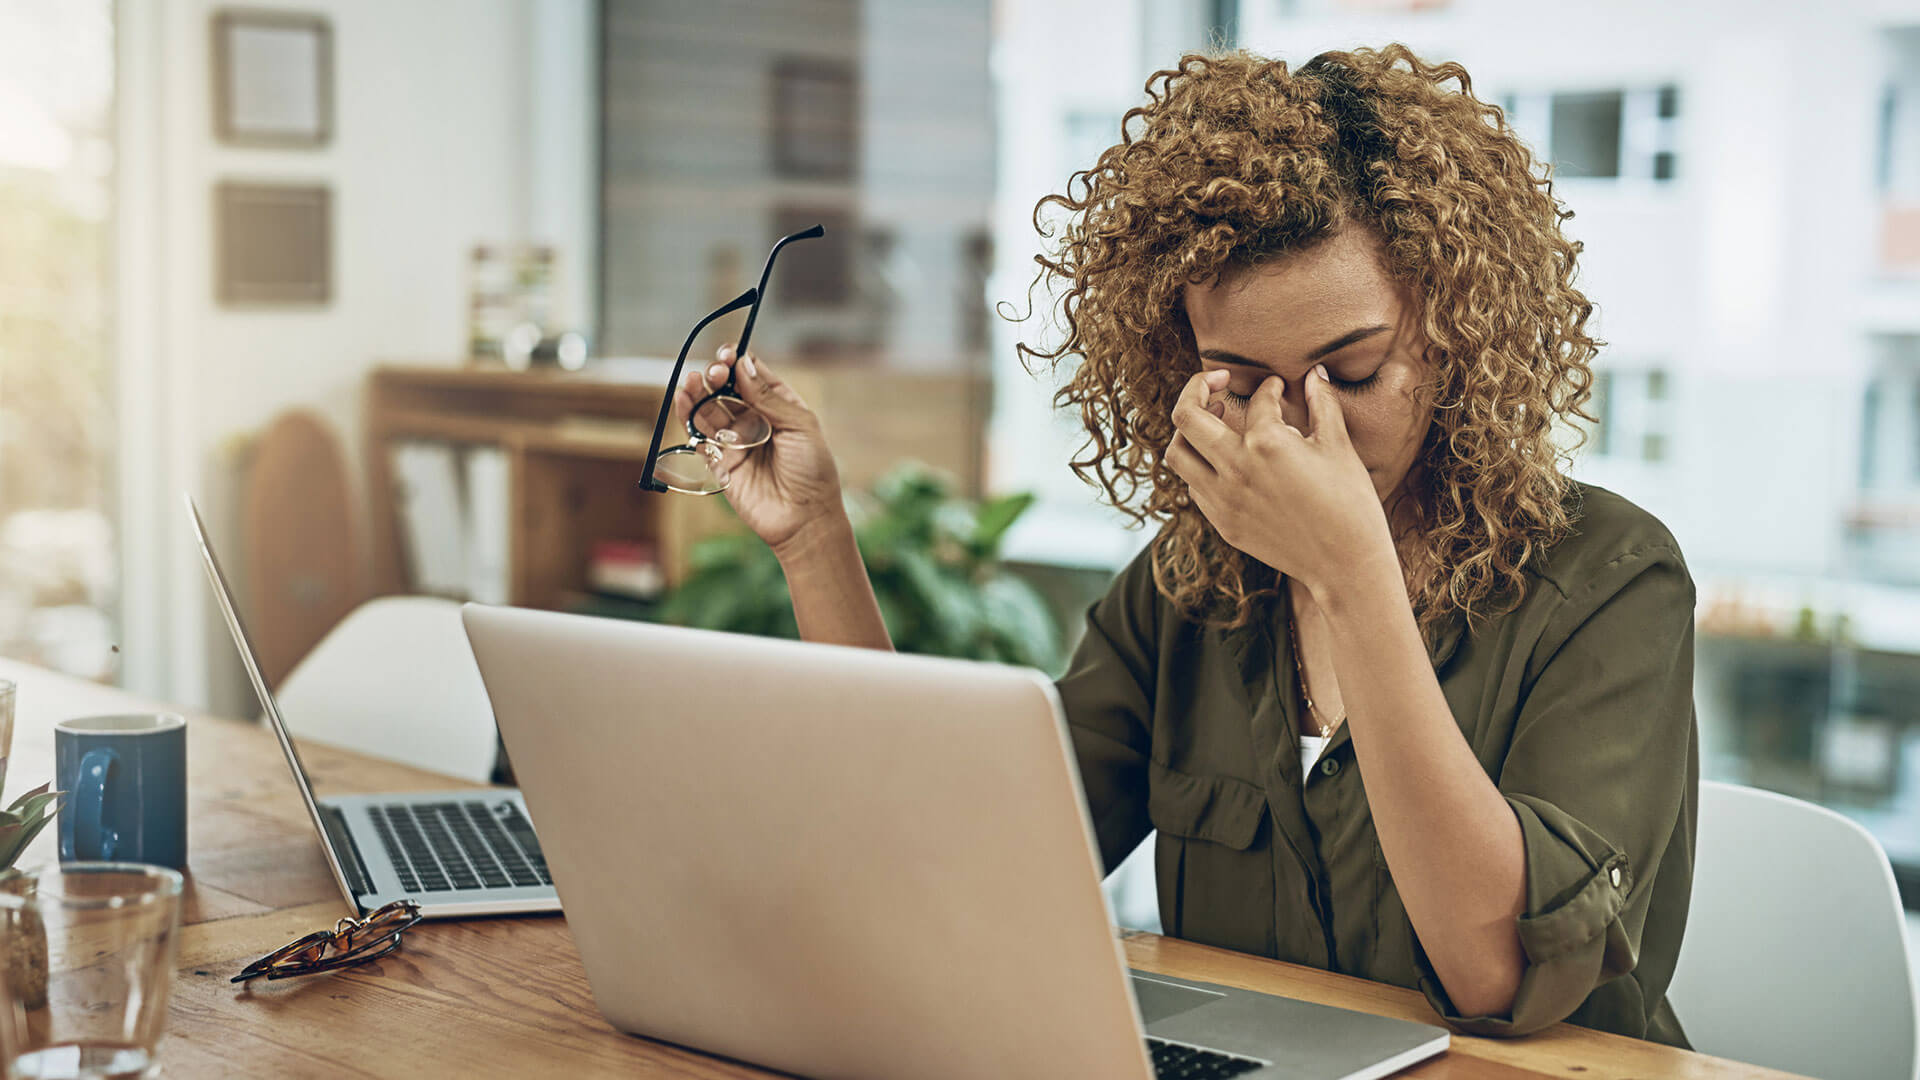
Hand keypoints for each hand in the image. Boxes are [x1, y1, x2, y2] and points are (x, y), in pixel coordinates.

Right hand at [672, 345, 844, 554]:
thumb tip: (743, 364)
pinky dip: (689, 417)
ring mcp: (736, 441)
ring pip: (710, 409)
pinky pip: (699, 435)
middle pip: (727, 389)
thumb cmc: (813, 471)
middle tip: (714, 372)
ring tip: (694, 381)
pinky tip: (684, 400)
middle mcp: (756, 421)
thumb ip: (768, 397)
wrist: (805, 518)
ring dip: (699, 393)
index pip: (753, 376)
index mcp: (780, 407)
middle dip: (717, 376)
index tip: (728, 354)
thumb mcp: (799, 426)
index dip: (739, 363)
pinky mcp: (719, 462)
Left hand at [1163, 365, 1396, 600]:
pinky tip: (1223, 460)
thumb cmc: (1350, 503)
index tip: (1277, 388)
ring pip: (1177, 454)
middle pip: (1186, 417)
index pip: (1256, 400)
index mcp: (1267, 444)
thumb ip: (1323, 404)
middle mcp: (1235, 469)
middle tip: (1217, 381)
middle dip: (1196, 389)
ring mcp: (1223, 500)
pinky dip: (1201, 466)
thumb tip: (1316, 373)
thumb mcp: (1339, 447)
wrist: (1346, 565)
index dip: (1269, 387)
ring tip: (1211, 419)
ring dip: (1188, 431)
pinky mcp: (1223, 524)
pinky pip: (1193, 486)